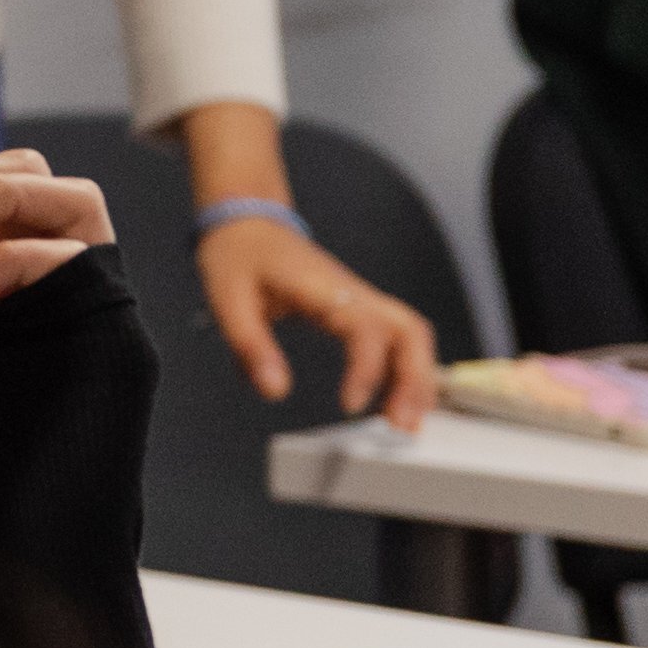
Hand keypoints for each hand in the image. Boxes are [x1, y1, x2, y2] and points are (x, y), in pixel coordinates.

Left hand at [190, 207, 440, 427]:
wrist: (246, 224)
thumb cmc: (239, 257)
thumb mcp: (230, 303)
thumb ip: (252, 348)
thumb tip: (274, 392)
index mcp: (324, 289)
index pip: (366, 329)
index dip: (367, 369)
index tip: (352, 406)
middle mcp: (353, 293)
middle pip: (409, 330)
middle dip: (414, 378)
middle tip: (401, 424)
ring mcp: (360, 299)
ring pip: (410, 333)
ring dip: (416, 376)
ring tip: (407, 421)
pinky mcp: (357, 307)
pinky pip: (395, 336)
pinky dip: (404, 367)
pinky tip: (397, 398)